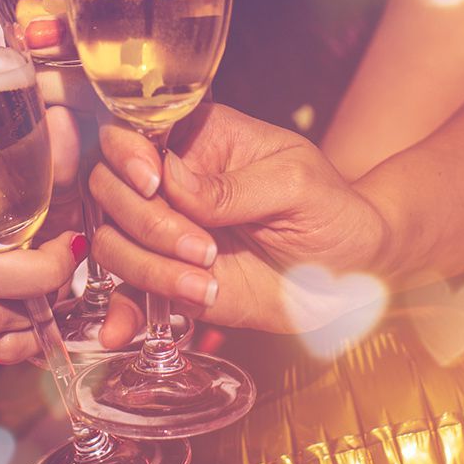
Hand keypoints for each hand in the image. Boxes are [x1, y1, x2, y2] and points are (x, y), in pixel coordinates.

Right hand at [0, 103, 84, 363]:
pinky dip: (29, 337)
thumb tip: (62, 123)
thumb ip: (53, 144)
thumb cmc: (43, 187)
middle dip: (29, 273)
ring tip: (62, 275)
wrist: (56, 230)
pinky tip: (47, 313)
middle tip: (67, 251)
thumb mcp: (48, 159)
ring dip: (37, 302)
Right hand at [90, 102, 390, 336]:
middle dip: (146, 220)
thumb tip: (170, 179)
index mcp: (201, 139)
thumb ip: (233, 185)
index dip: (129, 153)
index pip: (135, 130)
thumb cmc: (333, 213)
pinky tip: (120, 332)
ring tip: (207, 283)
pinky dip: (120, 314)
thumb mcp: (297, 185)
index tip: (153, 181)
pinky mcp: (171, 280)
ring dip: (149, 267)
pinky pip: (128, 295)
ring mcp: (167, 233)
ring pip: (113, 241)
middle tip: (203, 246)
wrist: (352, 275)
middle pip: (110, 187)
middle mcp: (173, 182)